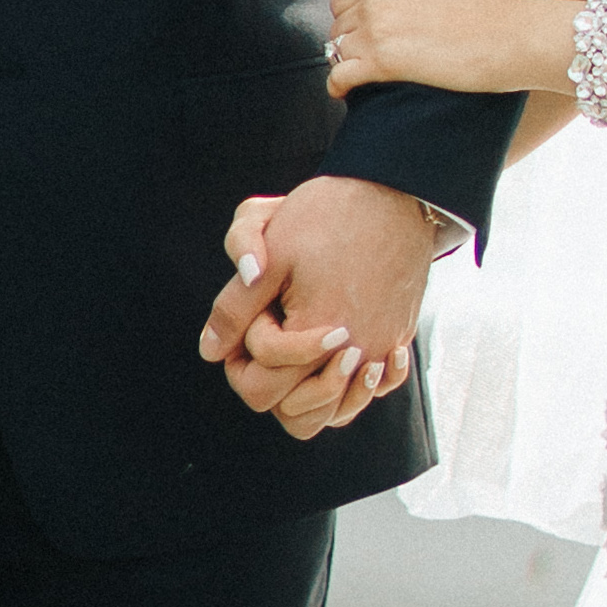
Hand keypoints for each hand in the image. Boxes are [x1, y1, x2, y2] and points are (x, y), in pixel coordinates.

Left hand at [198, 173, 436, 438]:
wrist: (395, 192)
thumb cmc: (328, 215)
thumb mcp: (271, 252)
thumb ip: (234, 307)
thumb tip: (210, 350)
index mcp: (315, 337)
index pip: (260, 385)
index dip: (243, 351)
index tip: (257, 310)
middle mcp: (353, 356)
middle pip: (293, 412)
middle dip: (270, 378)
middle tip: (269, 331)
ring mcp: (379, 352)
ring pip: (334, 414)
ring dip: (309, 392)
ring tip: (299, 349)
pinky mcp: (396, 340)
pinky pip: (372, 391)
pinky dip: (353, 386)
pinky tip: (341, 352)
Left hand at [325, 0, 561, 101]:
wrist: (512, 38)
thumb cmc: (490, 0)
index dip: (356, 14)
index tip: (373, 29)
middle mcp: (376, 2)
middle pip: (338, 24)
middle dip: (351, 37)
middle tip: (373, 51)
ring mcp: (377, 33)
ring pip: (337, 49)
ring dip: (347, 60)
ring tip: (366, 70)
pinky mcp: (384, 64)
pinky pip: (340, 76)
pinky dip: (338, 84)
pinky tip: (346, 90)